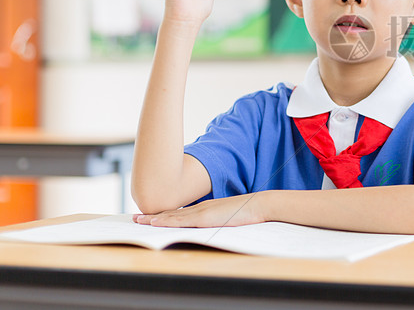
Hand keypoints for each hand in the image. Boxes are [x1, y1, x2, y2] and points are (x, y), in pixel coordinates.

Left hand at [133, 193, 264, 227]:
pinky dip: (166, 221)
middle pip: (172, 213)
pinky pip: (180, 220)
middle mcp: (200, 208)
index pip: (180, 212)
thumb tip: (211, 226)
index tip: (151, 216)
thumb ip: (217, 220)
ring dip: (154, 218)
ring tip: (138, 220)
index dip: (164, 214)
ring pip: (172, 216)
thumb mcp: (228, 216)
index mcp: (205, 208)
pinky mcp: (204, 217)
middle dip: (152, 216)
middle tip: (136, 217)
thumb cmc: (247, 212)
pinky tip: (154, 222)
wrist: (259, 205)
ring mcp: (201, 211)